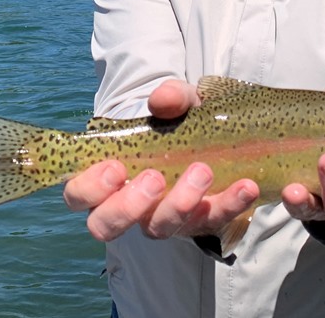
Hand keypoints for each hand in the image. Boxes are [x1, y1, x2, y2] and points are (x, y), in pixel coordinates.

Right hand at [63, 79, 259, 241]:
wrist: (226, 134)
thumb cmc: (183, 119)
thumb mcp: (180, 101)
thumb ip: (171, 96)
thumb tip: (162, 101)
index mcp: (108, 178)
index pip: (79, 195)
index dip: (90, 187)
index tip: (115, 167)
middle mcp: (129, 206)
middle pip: (106, 226)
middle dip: (128, 206)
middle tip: (154, 177)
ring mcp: (164, 218)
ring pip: (158, 229)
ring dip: (179, 204)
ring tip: (203, 172)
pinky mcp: (201, 223)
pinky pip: (211, 223)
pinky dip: (229, 205)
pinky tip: (245, 186)